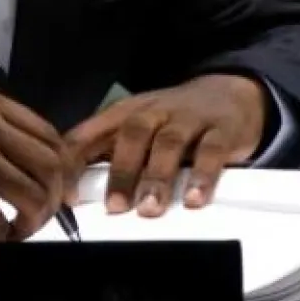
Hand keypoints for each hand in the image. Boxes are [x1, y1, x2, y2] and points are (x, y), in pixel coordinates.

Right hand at [0, 87, 71, 240]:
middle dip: (54, 199)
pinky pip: (1, 223)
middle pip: (51, 164)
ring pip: (34, 195)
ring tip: (16, 230)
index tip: (60, 192)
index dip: (64, 168)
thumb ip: (2, 138)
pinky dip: (1, 237)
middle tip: (41, 218)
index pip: (50, 134)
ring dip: (32, 222)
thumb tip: (48, 170)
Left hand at [64, 73, 265, 217]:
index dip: (76, 163)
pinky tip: (194, 198)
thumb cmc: (173, 120)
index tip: (69, 196)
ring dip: (157, 176)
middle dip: (121, 172)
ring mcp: (188, 118)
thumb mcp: (137, 128)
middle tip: (115, 207)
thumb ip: (110, 154)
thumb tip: (77, 194)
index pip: (90, 134)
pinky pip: (211, 151)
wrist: (230, 93)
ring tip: (151, 207)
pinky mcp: (221, 130)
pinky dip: (203, 175)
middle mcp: (154, 112)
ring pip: (169, 143)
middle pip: (132, 135)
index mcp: (124, 113)